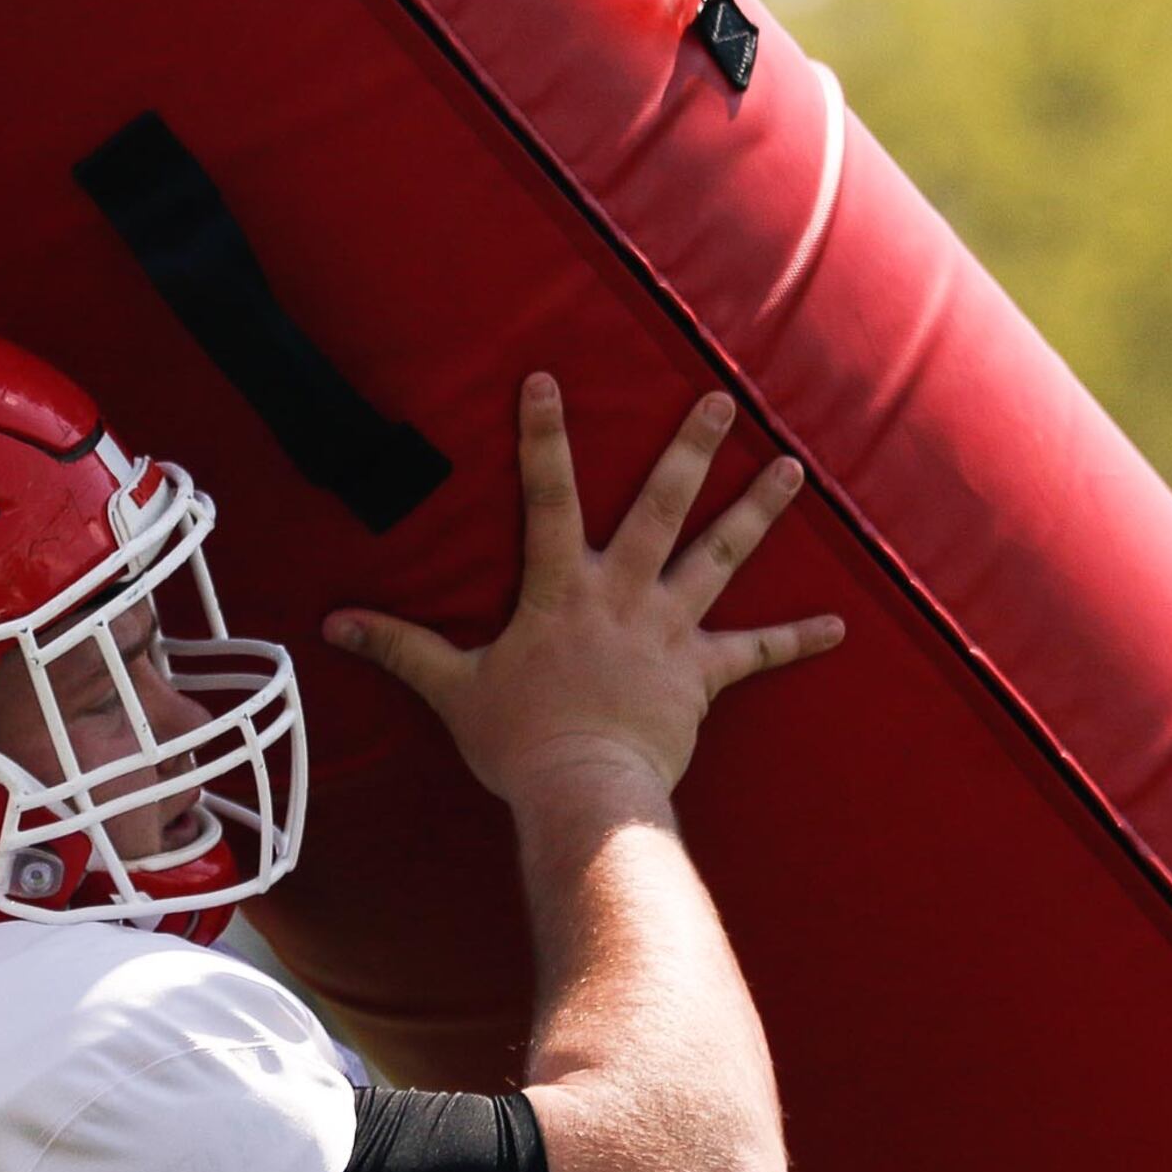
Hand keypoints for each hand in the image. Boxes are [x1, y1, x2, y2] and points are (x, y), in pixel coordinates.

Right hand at [326, 374, 841, 803]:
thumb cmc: (518, 741)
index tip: (547, 379)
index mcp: (562, 589)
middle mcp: (623, 594)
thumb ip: (399, 648)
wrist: (586, 792)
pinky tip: (838, 626)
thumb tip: (333, 625)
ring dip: (758, 511)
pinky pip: (756, 653)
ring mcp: (670, 631)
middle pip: (662, 506)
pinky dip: (796, 639)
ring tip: (792, 467)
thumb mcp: (451, 688)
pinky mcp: (703, 675)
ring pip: (720, 556)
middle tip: (721, 397)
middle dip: (691, 447)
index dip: (544, 437)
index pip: (548, 497)